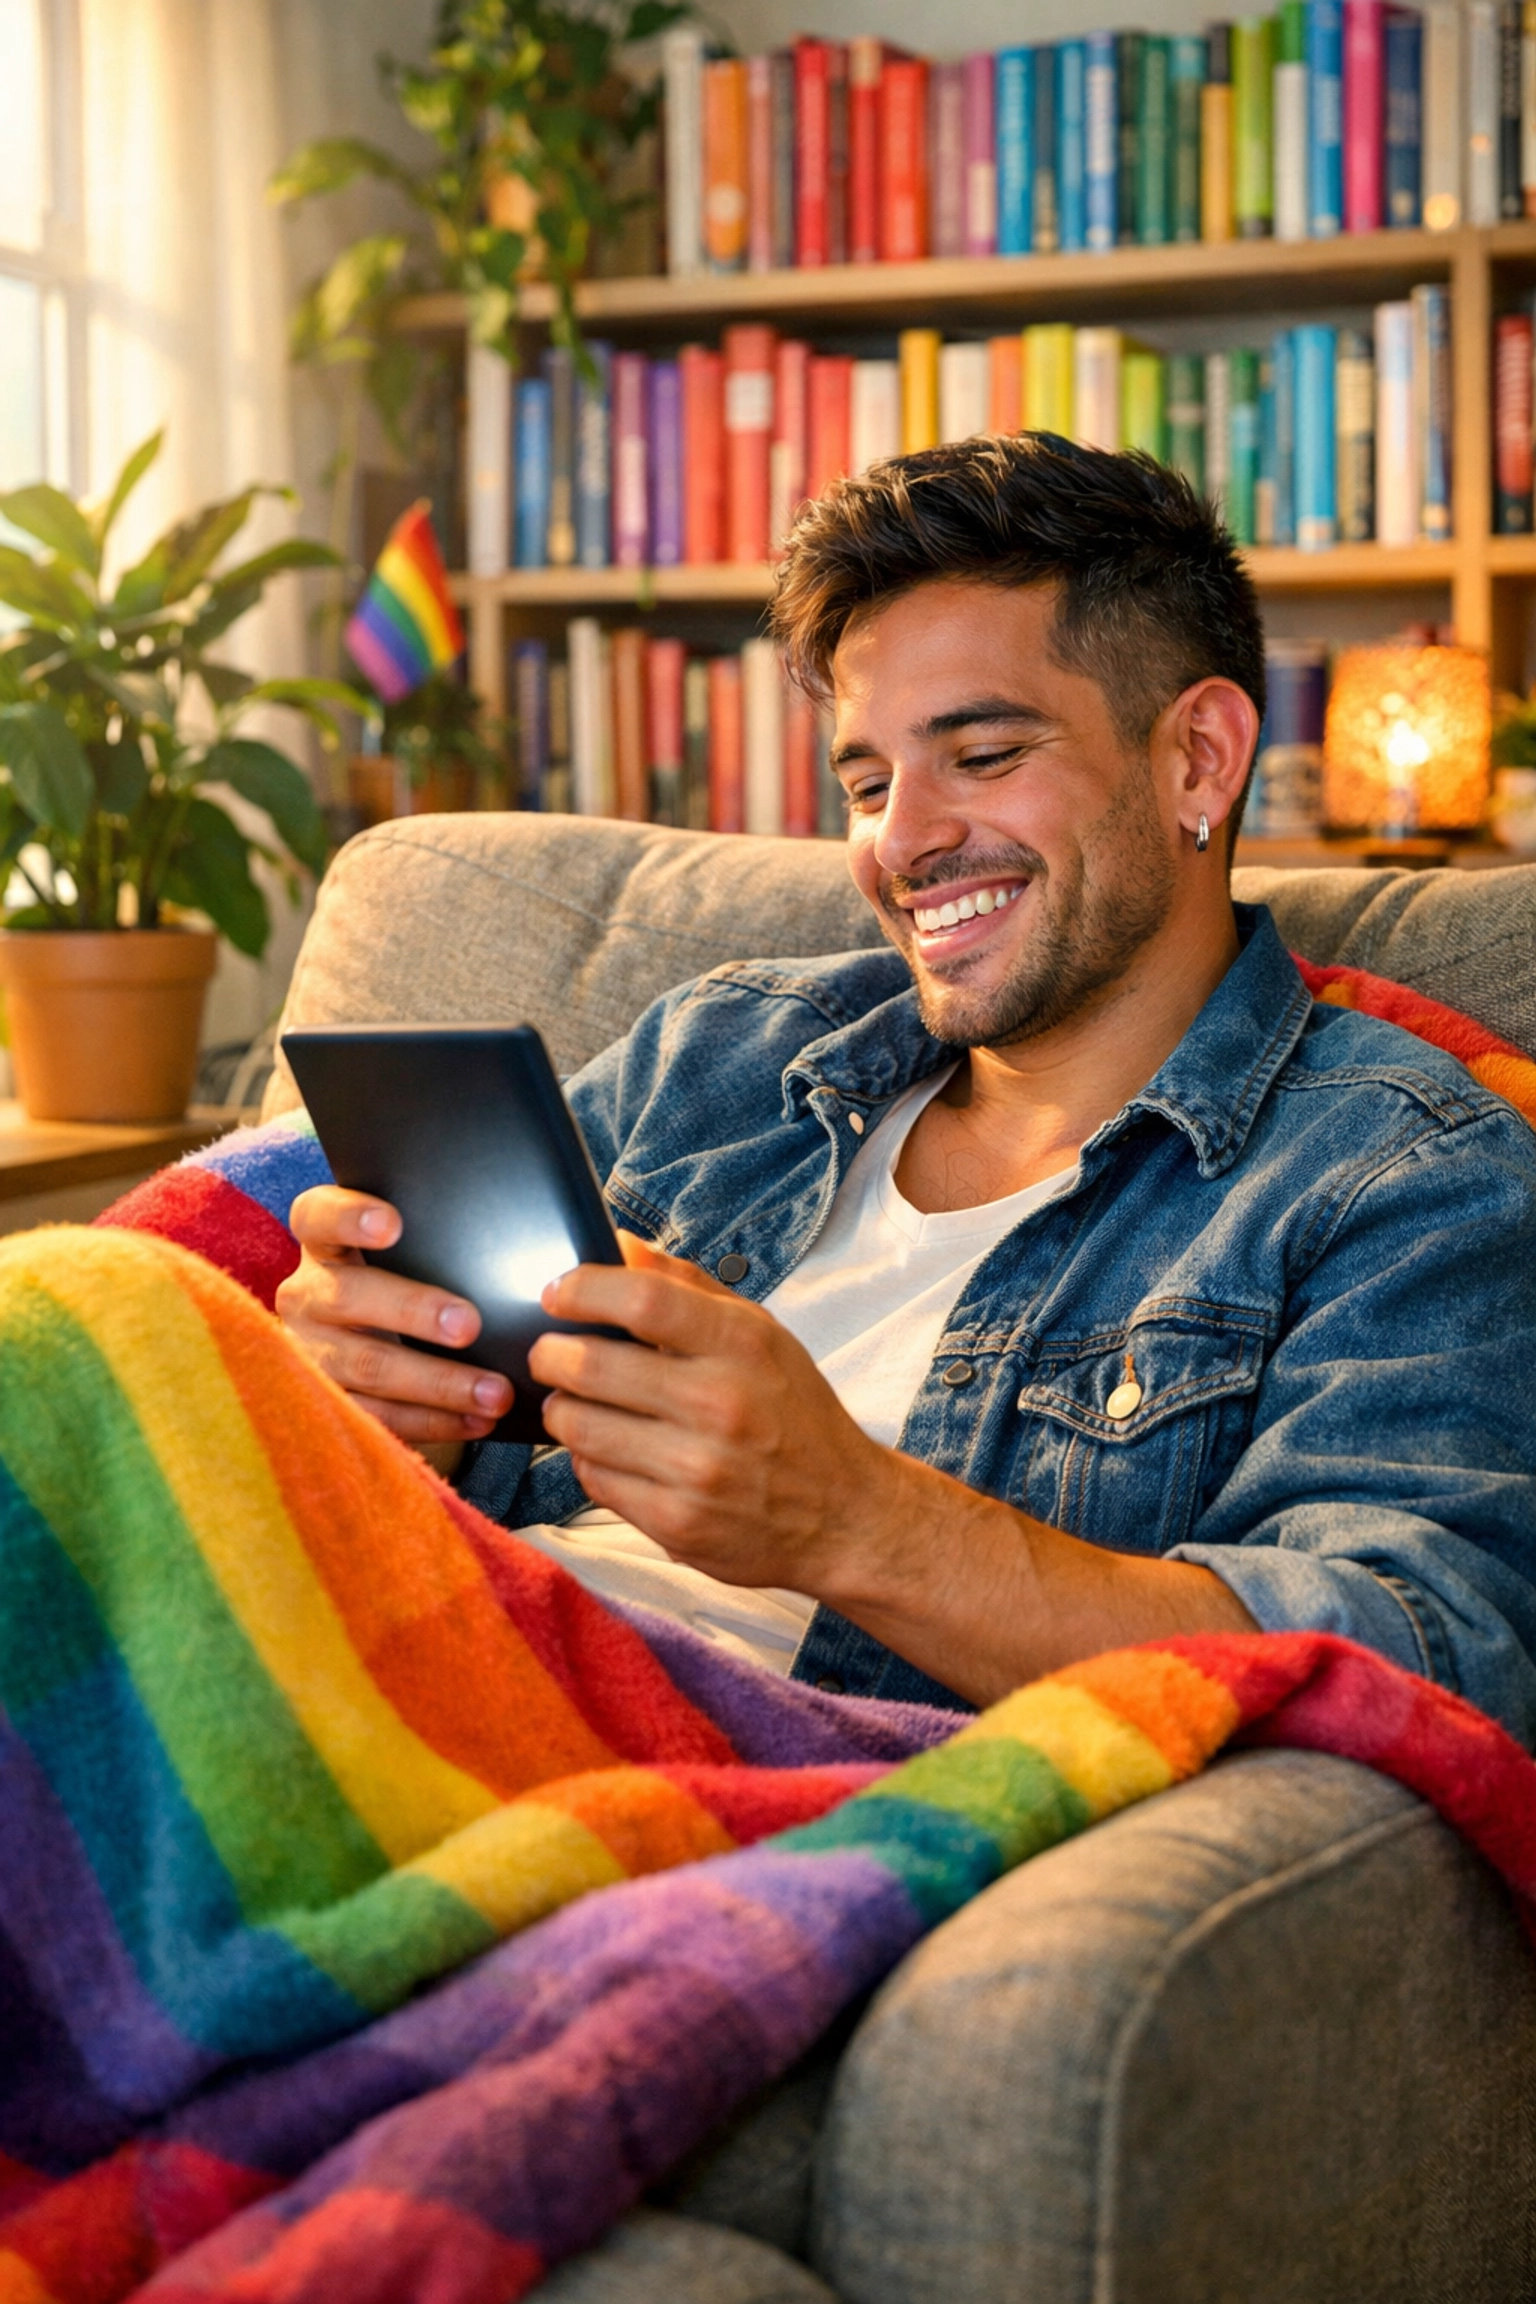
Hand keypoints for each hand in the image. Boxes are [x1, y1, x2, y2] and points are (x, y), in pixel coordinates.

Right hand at [278, 1186, 512, 1450]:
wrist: (356, 1344)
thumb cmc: (398, 1284)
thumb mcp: (403, 1259)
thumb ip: (433, 1248)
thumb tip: (516, 1253)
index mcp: (323, 1244)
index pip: (319, 1216)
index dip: (349, 1217)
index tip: (391, 1225)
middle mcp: (306, 1295)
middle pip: (349, 1296)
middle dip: (413, 1311)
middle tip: (469, 1326)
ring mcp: (307, 1353)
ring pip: (367, 1366)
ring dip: (438, 1383)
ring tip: (494, 1392)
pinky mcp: (322, 1404)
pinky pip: (377, 1416)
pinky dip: (432, 1421)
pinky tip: (475, 1420)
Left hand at [530, 1234, 902, 1592]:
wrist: (843, 1514)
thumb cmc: (794, 1414)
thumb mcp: (760, 1336)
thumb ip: (687, 1287)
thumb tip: (620, 1243)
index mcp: (744, 1346)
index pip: (643, 1300)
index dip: (583, 1290)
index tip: (556, 1294)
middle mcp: (720, 1405)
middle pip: (593, 1365)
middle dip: (551, 1355)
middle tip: (549, 1353)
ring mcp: (696, 1470)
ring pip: (580, 1426)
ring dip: (563, 1409)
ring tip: (575, 1401)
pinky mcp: (677, 1524)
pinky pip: (594, 1479)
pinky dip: (588, 1458)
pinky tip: (609, 1449)